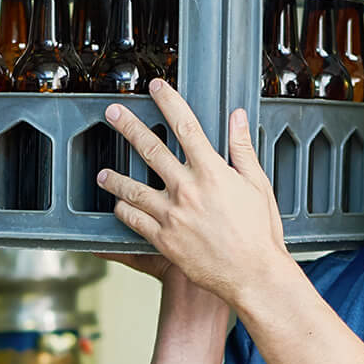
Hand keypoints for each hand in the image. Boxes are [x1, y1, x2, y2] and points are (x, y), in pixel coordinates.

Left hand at [98, 81, 290, 305]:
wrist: (254, 275)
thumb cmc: (260, 234)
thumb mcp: (258, 185)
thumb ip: (242, 149)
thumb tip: (237, 117)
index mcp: (212, 172)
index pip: (185, 126)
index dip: (168, 102)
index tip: (156, 88)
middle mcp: (188, 190)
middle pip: (150, 149)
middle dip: (129, 127)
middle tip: (113, 114)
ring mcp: (172, 215)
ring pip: (133, 189)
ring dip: (115, 178)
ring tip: (103, 173)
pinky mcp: (164, 240)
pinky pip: (134, 221)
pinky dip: (124, 211)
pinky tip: (119, 207)